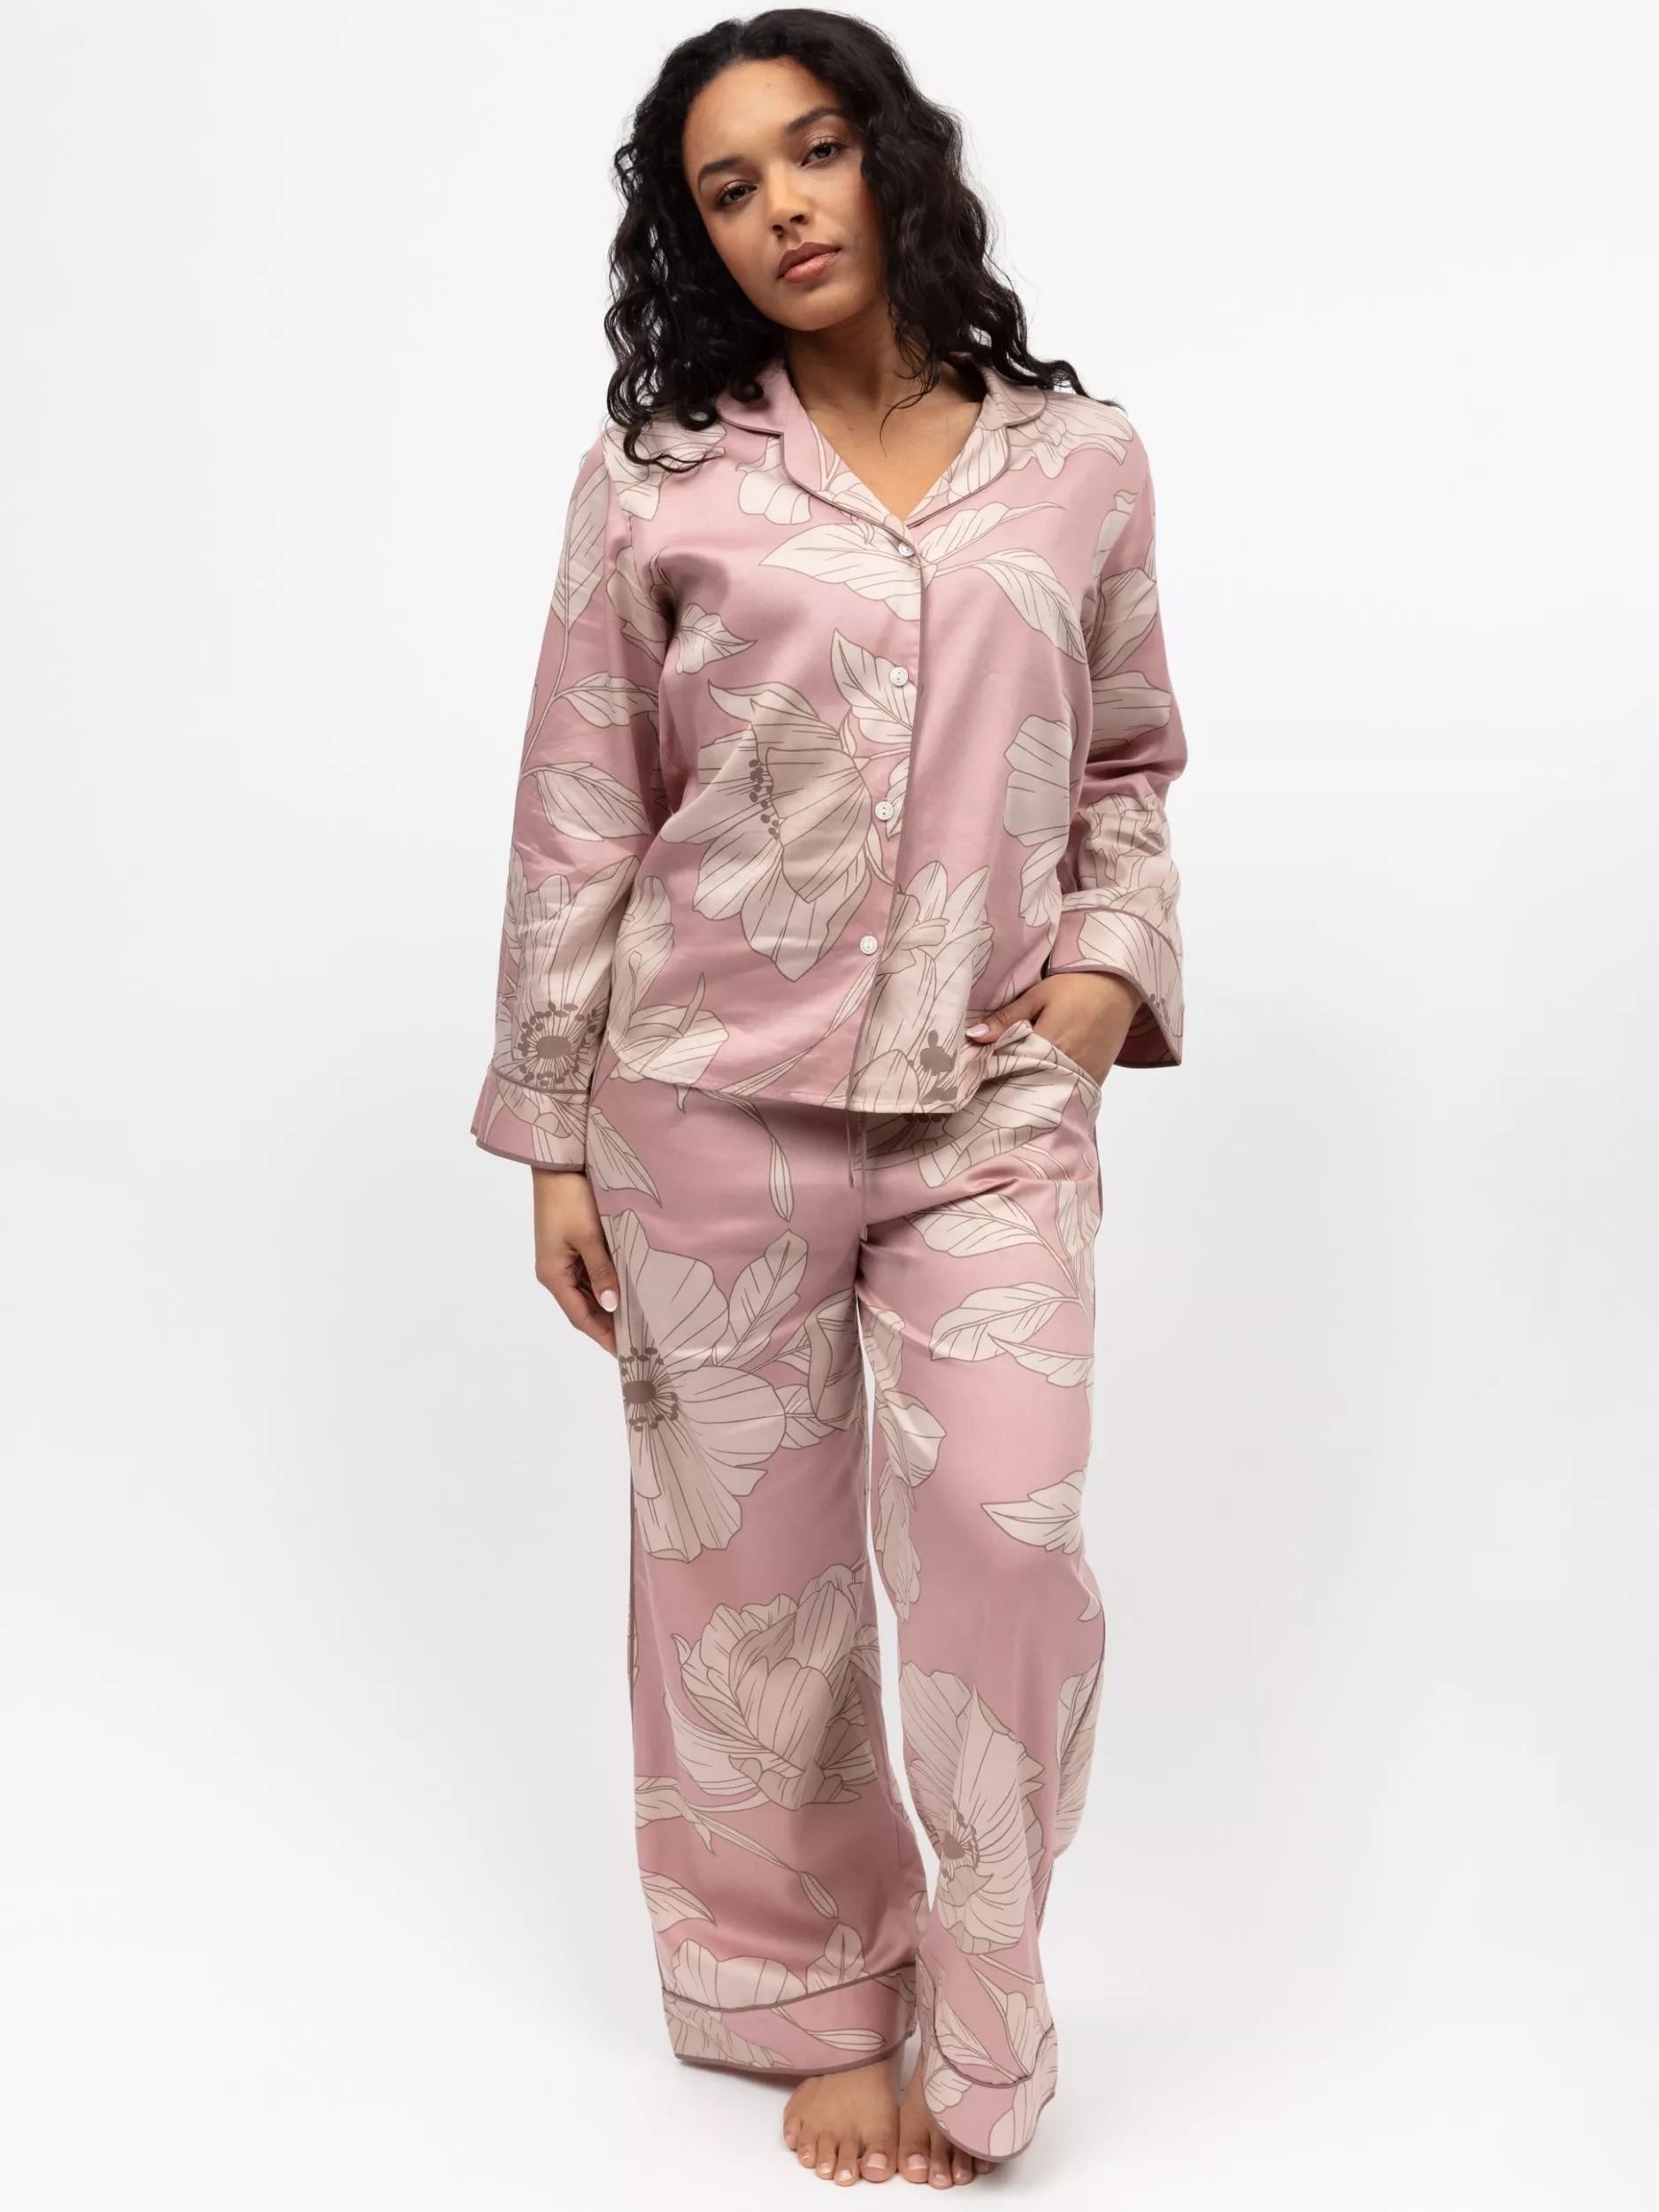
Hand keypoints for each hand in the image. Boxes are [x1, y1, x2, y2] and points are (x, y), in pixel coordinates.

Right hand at [531, 1167, 620, 1355]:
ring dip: (609, 1306)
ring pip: (588, 1292)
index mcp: (553, 1274)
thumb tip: (611, 1306)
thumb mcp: (589, 1237)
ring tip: (638, 1320)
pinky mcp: (571, 1245)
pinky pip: (589, 1274)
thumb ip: (602, 1272)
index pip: (580, 1317)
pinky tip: (627, 1290)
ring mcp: (562, 1259)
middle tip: (640, 1340)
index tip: (626, 1354)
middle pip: (583, 1307)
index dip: (602, 1336)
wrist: (558, 1162)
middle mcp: (555, 1271)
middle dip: (608, 1325)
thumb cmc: (570, 1198)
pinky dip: (607, 1285)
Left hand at [964, 972, 1142, 1086]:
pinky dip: (1053, 1093)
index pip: (1012, 1068)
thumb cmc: (1077, 986)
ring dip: (1031, 1093)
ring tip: (1012, 1090)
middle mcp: (1068, 1065)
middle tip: (990, 1087)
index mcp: (1050, 1043)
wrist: (1120, 986)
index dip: (993, 1073)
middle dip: (1010, 1087)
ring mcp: (1085, 1075)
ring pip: (1049, 1094)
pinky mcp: (1096, 1079)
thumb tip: (973, 1036)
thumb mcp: (1038, 995)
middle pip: (1029, 1086)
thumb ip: (1007, 1019)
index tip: (977, 1075)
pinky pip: (1069, 1094)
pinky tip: (1038, 1089)